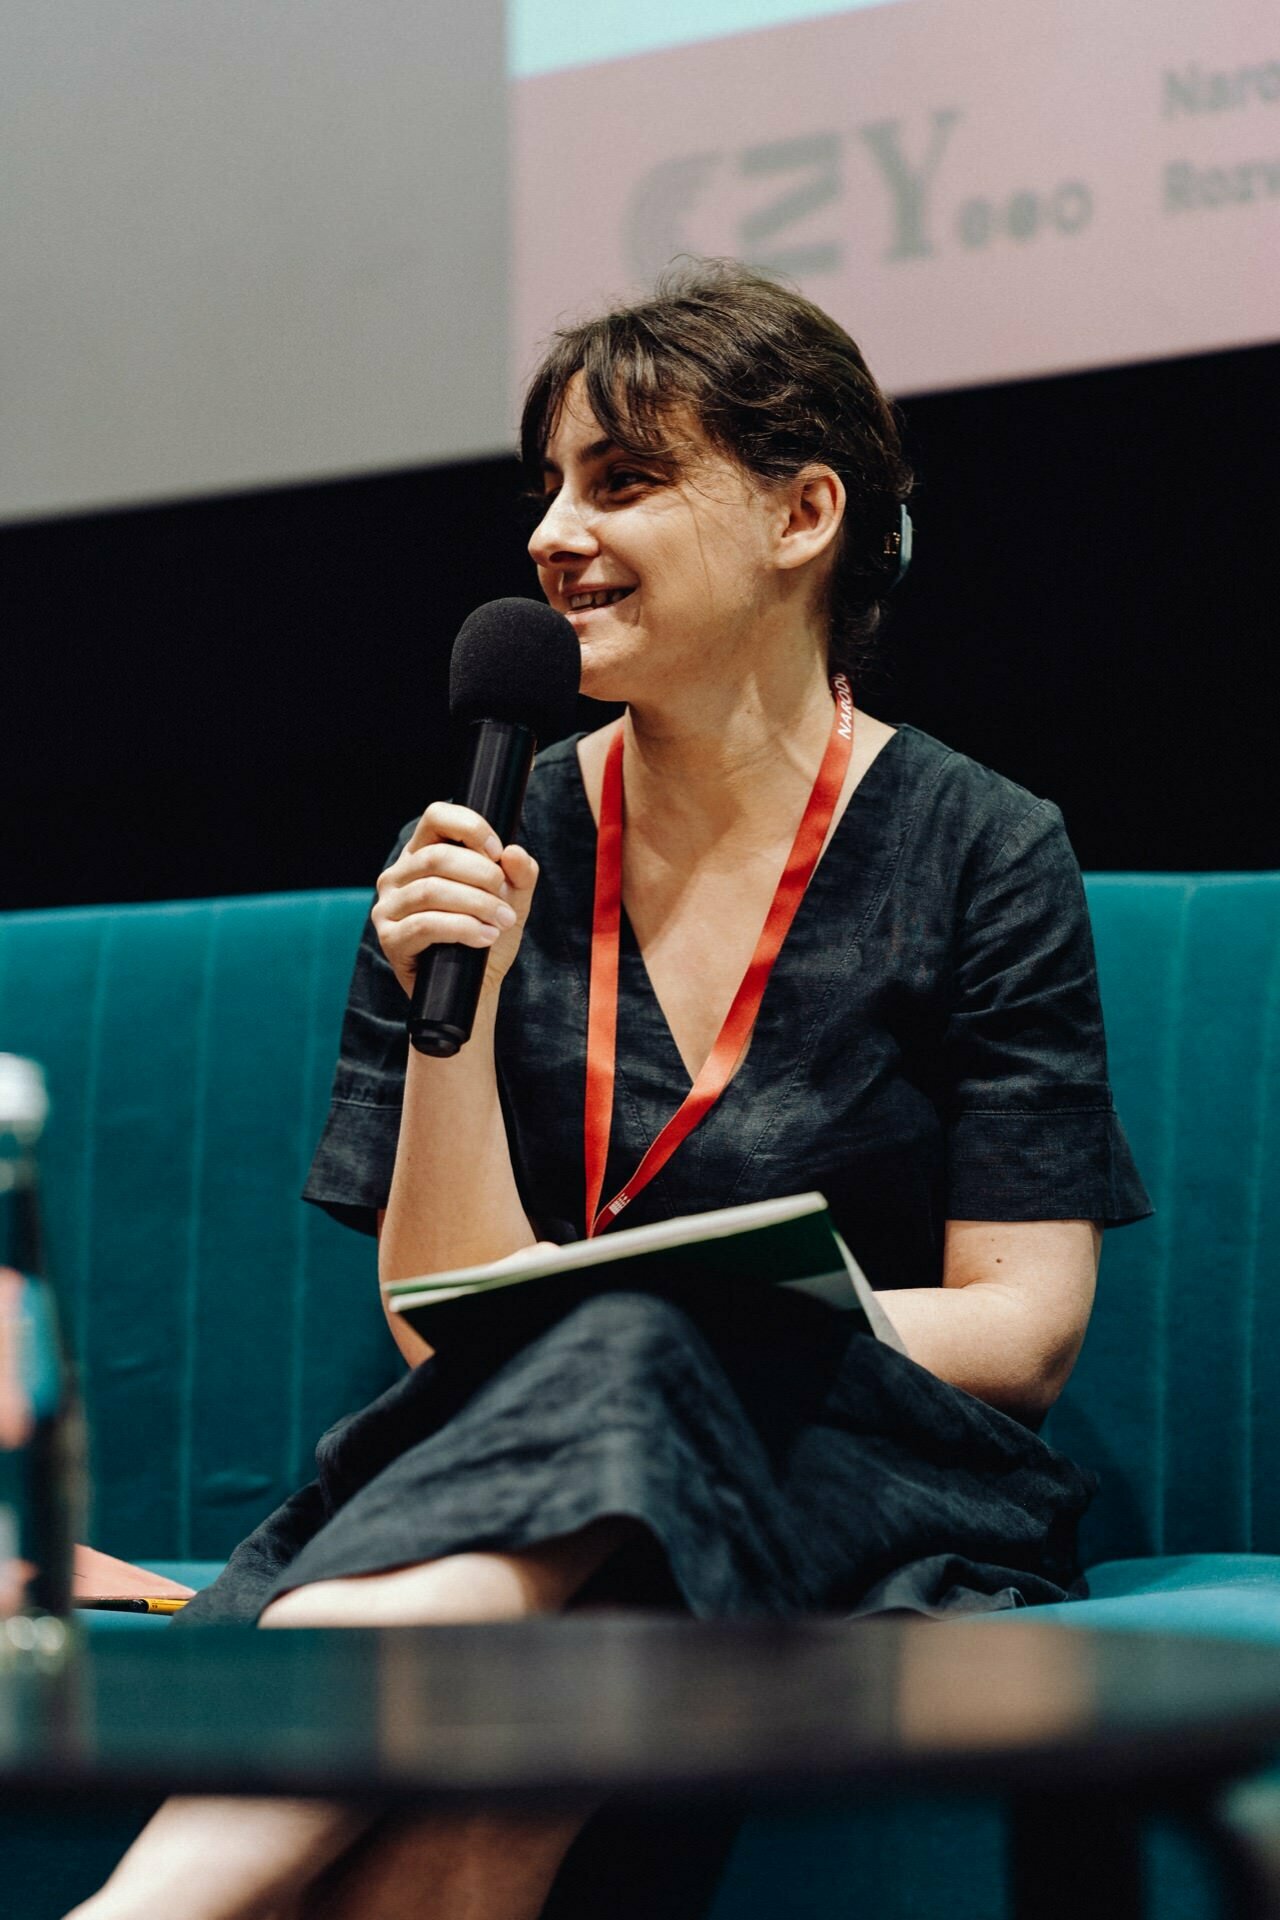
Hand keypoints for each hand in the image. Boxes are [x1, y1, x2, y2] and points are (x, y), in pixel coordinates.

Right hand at [373, 802, 539, 1000]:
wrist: (474, 988)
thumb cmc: (487, 935)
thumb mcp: (512, 900)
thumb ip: (520, 874)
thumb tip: (514, 853)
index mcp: (422, 854)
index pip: (436, 816)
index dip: (469, 827)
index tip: (497, 852)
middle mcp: (397, 876)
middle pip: (436, 857)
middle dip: (481, 875)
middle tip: (505, 898)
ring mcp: (388, 907)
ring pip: (430, 891)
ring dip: (476, 904)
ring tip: (502, 921)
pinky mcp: (390, 938)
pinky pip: (424, 925)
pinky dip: (462, 928)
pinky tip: (485, 936)